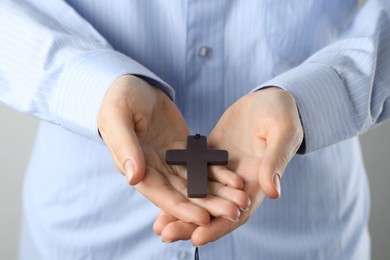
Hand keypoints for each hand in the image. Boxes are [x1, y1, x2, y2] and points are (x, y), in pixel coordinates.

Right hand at [98, 75, 249, 224]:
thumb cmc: (120, 98)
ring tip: (241, 200)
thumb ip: (125, 146)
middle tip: (233, 213)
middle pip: (183, 193)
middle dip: (207, 205)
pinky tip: (236, 180)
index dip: (181, 208)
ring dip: (217, 193)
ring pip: (196, 182)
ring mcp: (171, 160)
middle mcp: (154, 169)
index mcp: (135, 166)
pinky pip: (202, 163)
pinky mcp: (184, 148)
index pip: (160, 193)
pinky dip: (218, 172)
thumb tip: (133, 177)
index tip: (203, 218)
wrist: (135, 83)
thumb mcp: (117, 117)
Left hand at [154, 87, 302, 244]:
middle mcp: (238, 182)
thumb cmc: (282, 114)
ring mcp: (222, 170)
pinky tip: (159, 191)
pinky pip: (192, 174)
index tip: (197, 238)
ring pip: (200, 196)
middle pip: (213, 210)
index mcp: (257, 181)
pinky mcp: (209, 156)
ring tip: (157, 225)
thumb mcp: (282, 133)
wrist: (268, 99)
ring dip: (180, 210)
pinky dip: (178, 185)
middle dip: (190, 225)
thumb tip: (272, 192)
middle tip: (165, 234)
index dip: (218, 226)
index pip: (237, 212)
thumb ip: (275, 160)